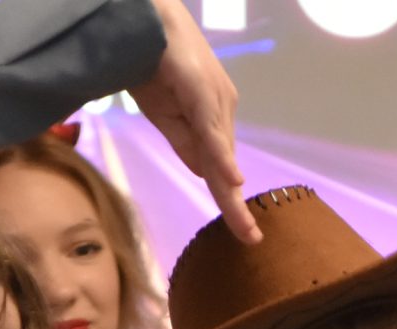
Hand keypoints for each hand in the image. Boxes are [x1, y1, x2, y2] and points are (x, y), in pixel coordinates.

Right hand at [134, 0, 258, 242]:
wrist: (144, 18)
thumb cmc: (152, 62)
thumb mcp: (165, 115)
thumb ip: (187, 145)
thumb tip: (207, 176)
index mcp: (213, 117)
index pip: (221, 167)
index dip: (229, 199)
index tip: (243, 232)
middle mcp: (221, 109)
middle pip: (226, 166)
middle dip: (236, 206)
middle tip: (252, 239)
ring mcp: (213, 98)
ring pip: (221, 154)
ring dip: (230, 192)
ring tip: (243, 225)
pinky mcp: (200, 89)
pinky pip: (209, 129)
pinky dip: (220, 156)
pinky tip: (232, 180)